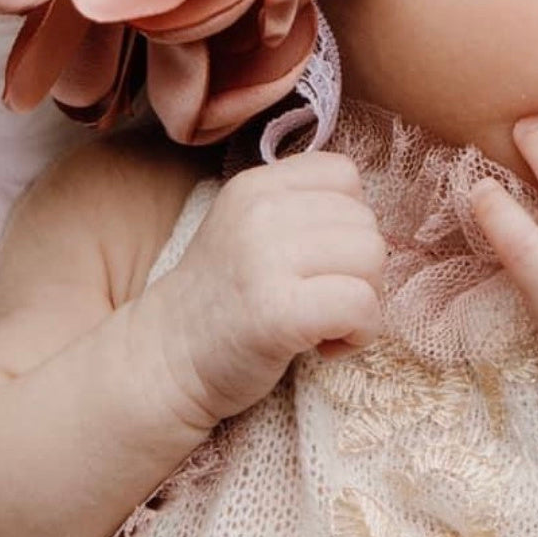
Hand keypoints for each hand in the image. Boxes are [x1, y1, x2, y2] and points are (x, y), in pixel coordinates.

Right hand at [147, 153, 385, 429]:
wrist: (166, 363)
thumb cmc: (223, 300)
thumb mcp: (248, 228)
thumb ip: (299, 207)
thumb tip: (369, 218)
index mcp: (254, 186)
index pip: (343, 174)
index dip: (348, 220)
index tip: (320, 260)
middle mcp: (259, 212)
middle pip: (365, 221)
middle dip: (360, 268)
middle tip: (322, 300)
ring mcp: (265, 260)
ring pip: (371, 259)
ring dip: (364, 301)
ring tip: (325, 323)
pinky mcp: (278, 313)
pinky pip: (361, 305)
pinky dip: (360, 333)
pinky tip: (328, 347)